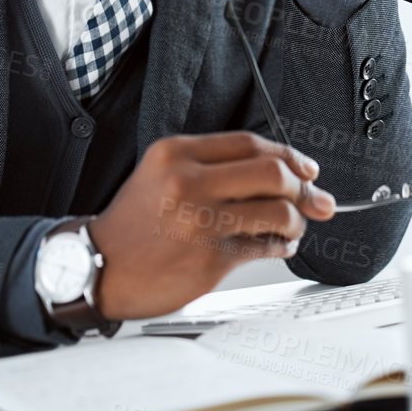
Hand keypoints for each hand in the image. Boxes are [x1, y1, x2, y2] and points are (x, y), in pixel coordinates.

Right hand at [81, 132, 336, 320]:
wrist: (95, 266)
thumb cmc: (134, 223)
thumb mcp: (162, 173)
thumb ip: (214, 166)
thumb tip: (283, 170)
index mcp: (176, 153)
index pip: (250, 144)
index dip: (289, 155)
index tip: (308, 169)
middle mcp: (187, 182)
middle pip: (272, 172)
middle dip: (305, 188)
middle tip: (316, 199)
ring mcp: (199, 221)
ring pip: (277, 211)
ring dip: (296, 220)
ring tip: (293, 226)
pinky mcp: (208, 258)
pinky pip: (264, 246)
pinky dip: (282, 246)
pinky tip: (279, 246)